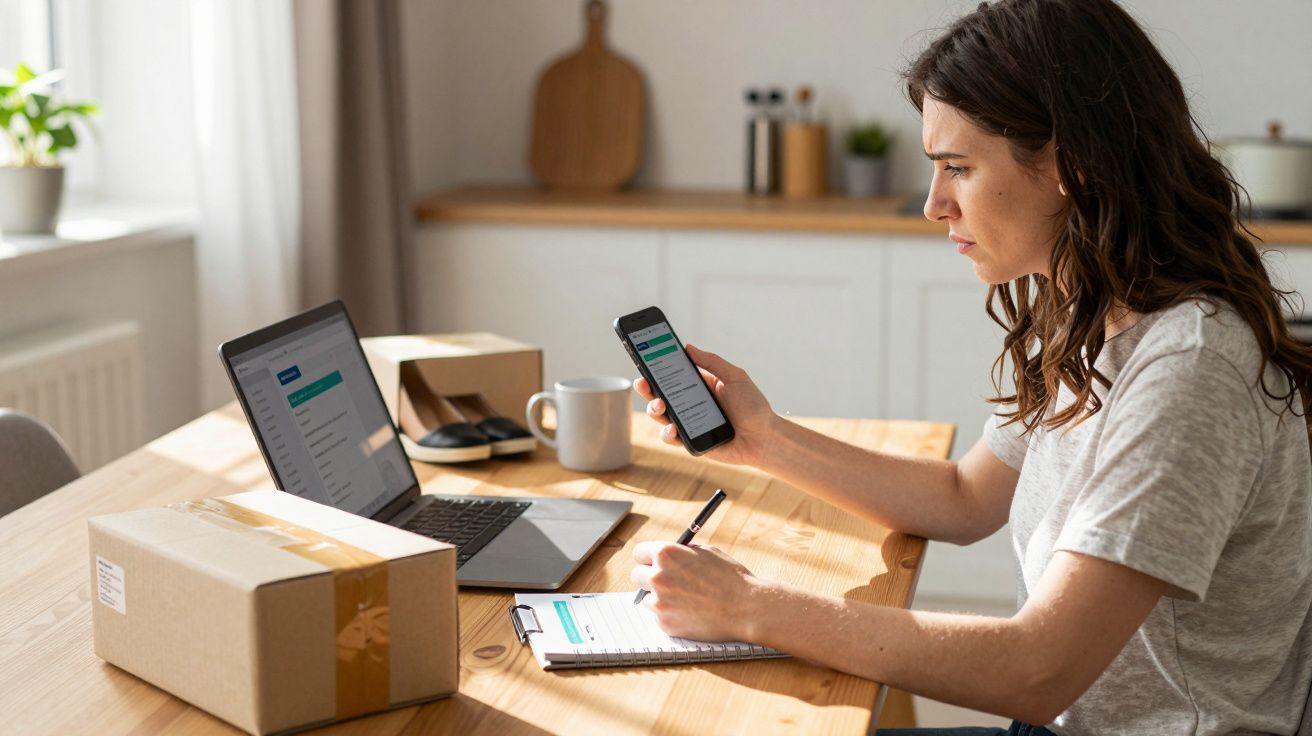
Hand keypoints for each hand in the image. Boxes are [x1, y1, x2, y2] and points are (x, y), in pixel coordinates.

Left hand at [629, 540, 766, 642]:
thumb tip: (667, 556)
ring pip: (647, 599)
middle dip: (649, 578)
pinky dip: (670, 616)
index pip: (639, 553)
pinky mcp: (665, 624)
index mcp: (666, 554)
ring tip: (686, 600)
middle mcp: (657, 576)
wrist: (745, 608)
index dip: (647, 558)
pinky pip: (659, 617)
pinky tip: (691, 613)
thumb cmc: (730, 577)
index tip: (652, 563)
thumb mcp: (706, 552)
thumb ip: (681, 553)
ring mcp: (659, 602)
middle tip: (665, 582)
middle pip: (637, 576)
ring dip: (660, 598)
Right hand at [633, 344, 776, 465]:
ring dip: (655, 410)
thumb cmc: (753, 406)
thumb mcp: (735, 376)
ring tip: (659, 406)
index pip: (673, 374)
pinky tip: (673, 429)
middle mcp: (691, 403)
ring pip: (662, 416)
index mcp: (699, 385)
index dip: (657, 367)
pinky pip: (673, 438)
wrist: (764, 438)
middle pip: (661, 394)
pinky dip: (668, 434)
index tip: (644, 358)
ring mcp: (689, 423)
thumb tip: (688, 347)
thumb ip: (711, 362)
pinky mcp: (692, 442)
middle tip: (643, 382)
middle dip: (647, 388)